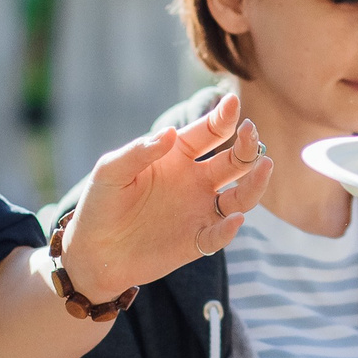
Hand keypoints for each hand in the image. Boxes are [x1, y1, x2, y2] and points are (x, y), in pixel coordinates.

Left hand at [61, 94, 272, 301]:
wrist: (93, 252)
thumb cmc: (100, 205)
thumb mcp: (110, 172)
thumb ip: (138, 151)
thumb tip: (171, 133)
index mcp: (177, 156)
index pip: (209, 133)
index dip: (222, 118)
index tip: (232, 104)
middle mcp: (196, 181)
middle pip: (234, 161)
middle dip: (247, 145)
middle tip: (251, 132)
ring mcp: (199, 211)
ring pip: (240, 197)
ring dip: (254, 183)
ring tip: (264, 166)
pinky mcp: (196, 242)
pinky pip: (219, 234)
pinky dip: (228, 229)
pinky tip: (233, 220)